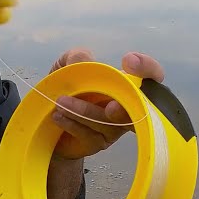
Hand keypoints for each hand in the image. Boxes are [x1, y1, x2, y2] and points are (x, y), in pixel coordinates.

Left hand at [48, 49, 165, 160]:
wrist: (48, 123)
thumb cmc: (65, 90)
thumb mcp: (65, 66)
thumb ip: (76, 57)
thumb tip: (84, 61)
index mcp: (124, 83)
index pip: (150, 76)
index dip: (148, 68)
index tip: (128, 62)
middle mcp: (126, 105)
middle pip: (139, 106)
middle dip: (125, 105)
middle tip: (110, 106)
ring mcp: (116, 126)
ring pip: (107, 121)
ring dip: (84, 111)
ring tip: (61, 102)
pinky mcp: (101, 142)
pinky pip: (91, 133)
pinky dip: (73, 124)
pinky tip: (58, 116)